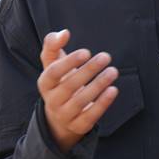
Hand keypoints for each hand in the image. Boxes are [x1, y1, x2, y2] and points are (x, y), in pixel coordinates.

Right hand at [37, 29, 118, 152]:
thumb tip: (64, 33)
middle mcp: (52, 101)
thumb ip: (53, 44)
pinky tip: (113, 89)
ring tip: (113, 71)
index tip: (86, 51)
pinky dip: (103, 103)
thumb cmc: (59, 81)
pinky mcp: (79, 126)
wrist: (60, 116)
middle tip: (106, 56)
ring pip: (81, 101)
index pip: (53, 73)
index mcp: (44, 83)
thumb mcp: (52, 63)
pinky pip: (91, 116)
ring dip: (98, 85)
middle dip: (89, 70)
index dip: (69, 62)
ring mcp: (65, 115)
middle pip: (69, 86)